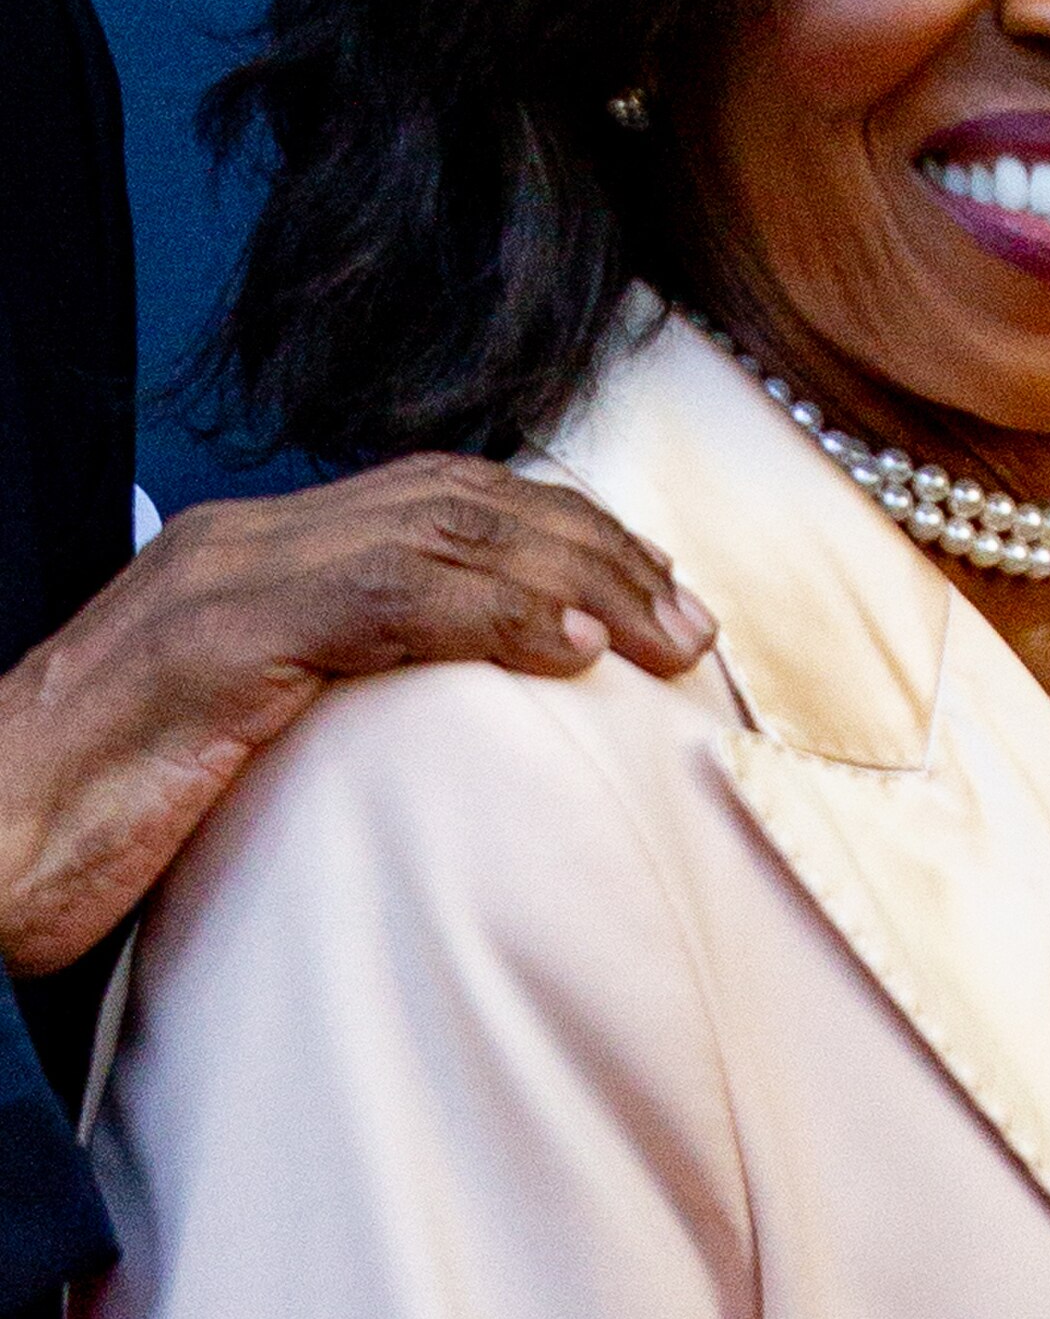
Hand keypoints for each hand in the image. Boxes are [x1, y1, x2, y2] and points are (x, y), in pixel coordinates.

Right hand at [0, 455, 715, 973]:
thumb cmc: (90, 818)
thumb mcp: (239, 735)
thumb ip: (336, 690)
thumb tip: (451, 719)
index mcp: (259, 553)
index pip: (445, 500)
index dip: (563, 533)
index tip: (653, 592)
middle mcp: (250, 540)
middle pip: (465, 500)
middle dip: (596, 547)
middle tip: (690, 618)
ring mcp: (228, 582)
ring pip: (442, 531)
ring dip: (575, 576)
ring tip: (665, 632)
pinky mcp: (213, 646)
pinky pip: (383, 600)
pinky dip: (494, 613)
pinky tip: (572, 648)